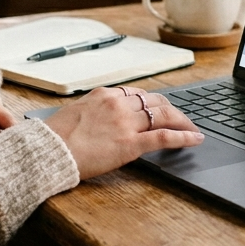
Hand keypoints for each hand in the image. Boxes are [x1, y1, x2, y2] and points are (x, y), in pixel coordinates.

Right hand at [43, 86, 203, 179]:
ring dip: (181, 121)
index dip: (151, 102)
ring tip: (191, 127)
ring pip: (163, 115)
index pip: (137, 94)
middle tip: (180, 117)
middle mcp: (118, 104)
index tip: (158, 108)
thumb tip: (99, 116)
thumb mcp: (75, 113)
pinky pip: (164, 137)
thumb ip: (93, 111)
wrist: (49, 151)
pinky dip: (184, 136)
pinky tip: (195, 138)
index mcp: (104, 95)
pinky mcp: (130, 144)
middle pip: (154, 101)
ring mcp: (126, 123)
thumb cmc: (55, 136)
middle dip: (170, 108)